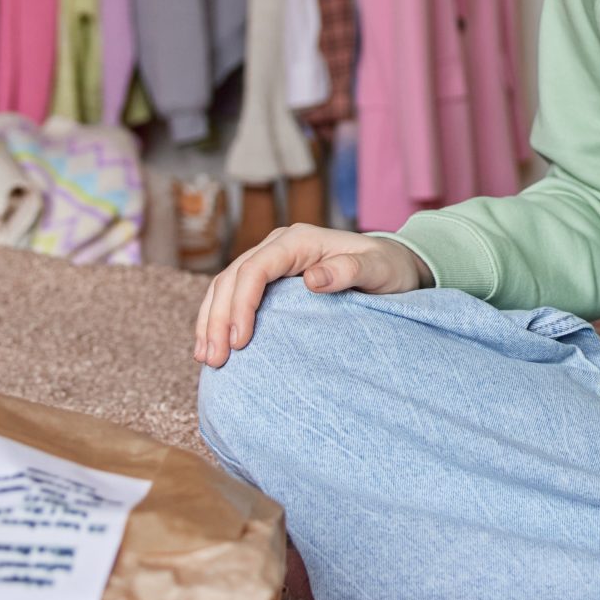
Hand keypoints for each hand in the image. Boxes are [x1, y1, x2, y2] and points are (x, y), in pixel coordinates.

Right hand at [194, 225, 432, 366]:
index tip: (239, 341)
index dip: (241, 304)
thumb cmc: (388, 268)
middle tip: (214, 359)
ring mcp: (271, 261)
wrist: (394, 265)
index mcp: (298, 240)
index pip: (256, 268)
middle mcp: (278, 246)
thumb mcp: (378, 269)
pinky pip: (234, 295)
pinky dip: (219, 319)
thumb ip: (349, 271)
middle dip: (217, 318)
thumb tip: (311, 279)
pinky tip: (211, 344)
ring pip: (225, 286)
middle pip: (232, 278)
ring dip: (211, 321)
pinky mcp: (269, 279)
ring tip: (205, 358)